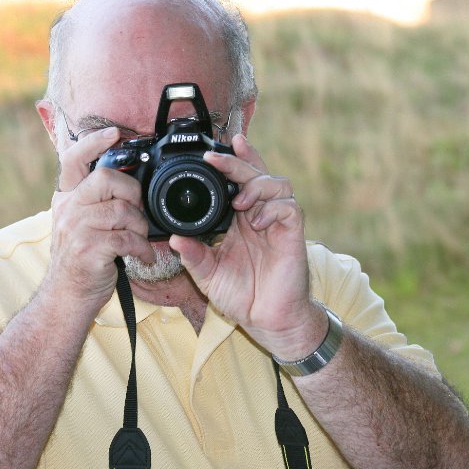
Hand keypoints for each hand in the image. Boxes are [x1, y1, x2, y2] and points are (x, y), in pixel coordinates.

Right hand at [46, 128, 155, 310]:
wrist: (67, 297)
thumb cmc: (81, 260)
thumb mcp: (79, 223)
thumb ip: (94, 200)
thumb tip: (125, 179)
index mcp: (66, 198)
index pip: (73, 159)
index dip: (93, 142)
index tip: (113, 133)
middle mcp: (67, 209)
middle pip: (107, 178)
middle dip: (132, 192)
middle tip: (138, 211)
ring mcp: (76, 228)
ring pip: (122, 210)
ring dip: (140, 226)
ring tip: (139, 240)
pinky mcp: (88, 248)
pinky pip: (127, 238)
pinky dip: (142, 249)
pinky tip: (143, 257)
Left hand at [169, 134, 325, 357]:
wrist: (267, 320)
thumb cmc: (243, 297)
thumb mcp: (208, 276)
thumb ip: (193, 256)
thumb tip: (175, 239)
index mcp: (240, 220)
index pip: (238, 181)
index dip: (232, 161)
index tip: (212, 148)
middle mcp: (260, 216)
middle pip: (256, 174)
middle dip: (238, 161)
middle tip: (217, 158)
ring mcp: (278, 224)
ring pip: (277, 184)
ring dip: (256, 185)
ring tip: (239, 202)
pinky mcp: (293, 235)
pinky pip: (289, 208)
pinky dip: (272, 209)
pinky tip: (256, 223)